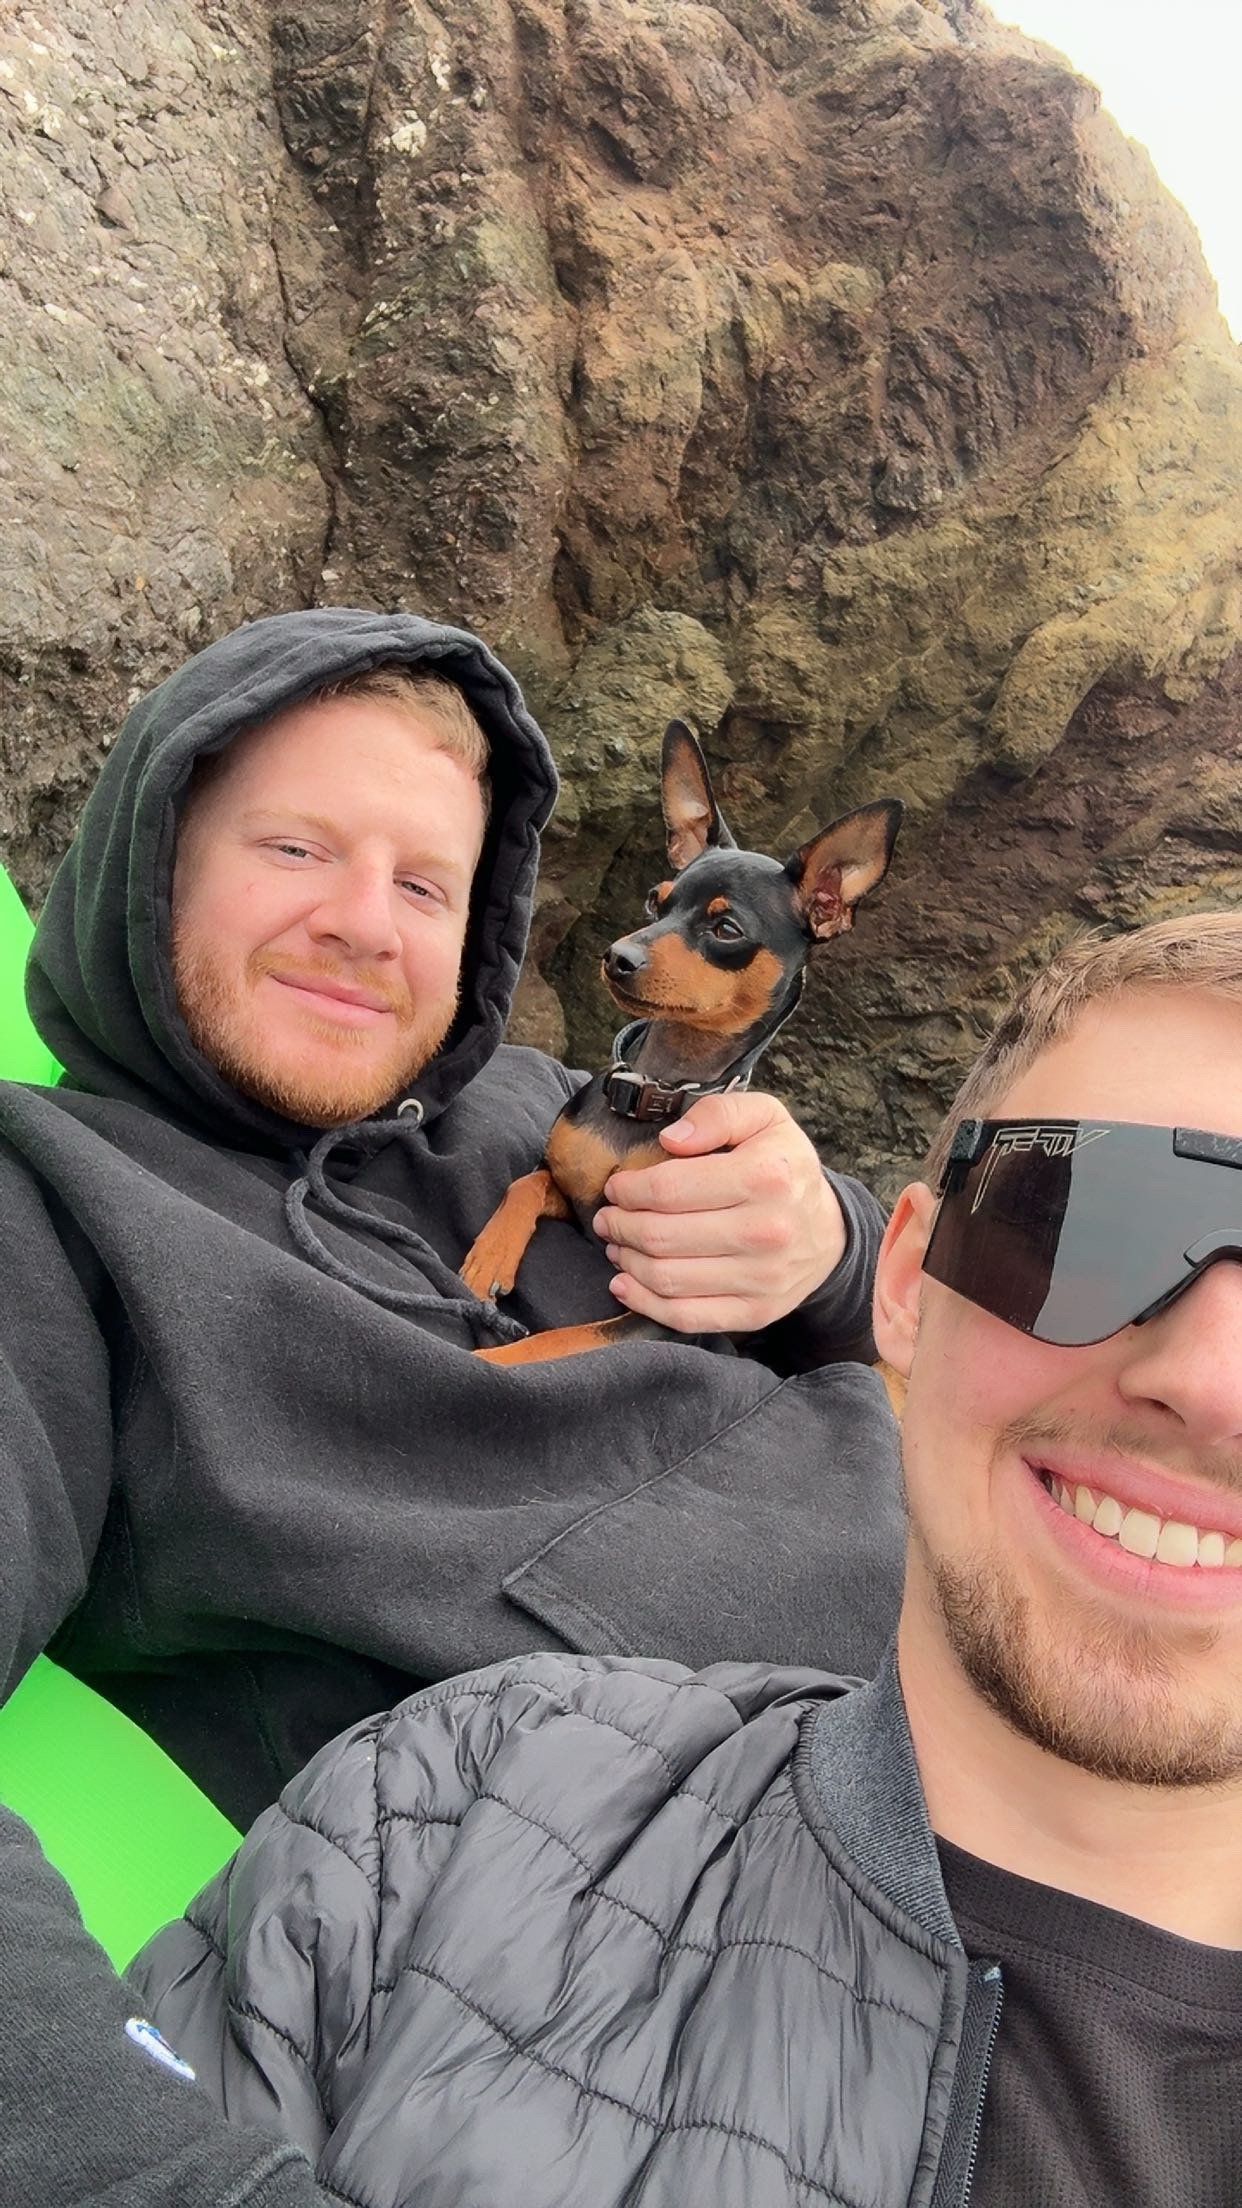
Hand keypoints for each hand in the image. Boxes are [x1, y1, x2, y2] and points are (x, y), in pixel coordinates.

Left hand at [592, 1090, 846, 1334]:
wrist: (829, 1232)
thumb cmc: (784, 1169)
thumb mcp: (765, 1118)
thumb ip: (718, 1114)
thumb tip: (670, 1140)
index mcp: (765, 1176)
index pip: (670, 1189)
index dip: (629, 1190)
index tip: (616, 1188)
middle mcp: (766, 1230)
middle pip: (662, 1236)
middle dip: (621, 1226)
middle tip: (608, 1218)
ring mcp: (762, 1278)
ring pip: (667, 1278)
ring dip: (627, 1261)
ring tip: (618, 1244)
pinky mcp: (756, 1312)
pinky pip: (686, 1317)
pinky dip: (645, 1302)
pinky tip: (625, 1284)